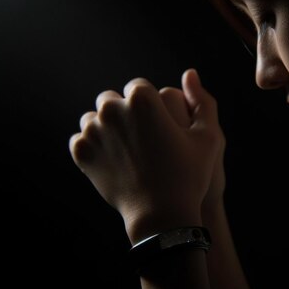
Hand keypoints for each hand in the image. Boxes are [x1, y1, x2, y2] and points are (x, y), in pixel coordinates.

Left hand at [69, 69, 222, 241]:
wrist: (162, 215)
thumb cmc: (189, 174)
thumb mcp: (208, 137)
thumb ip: (203, 101)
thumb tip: (189, 73)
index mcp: (142, 99)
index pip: (138, 88)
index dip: (151, 108)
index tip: (159, 129)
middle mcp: (112, 108)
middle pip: (113, 99)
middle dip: (125, 114)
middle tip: (144, 142)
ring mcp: (93, 131)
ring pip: (95, 118)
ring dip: (107, 129)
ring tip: (129, 153)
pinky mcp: (80, 152)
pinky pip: (82, 139)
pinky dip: (95, 148)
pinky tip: (115, 162)